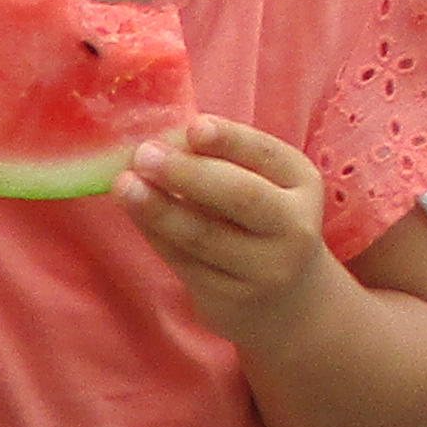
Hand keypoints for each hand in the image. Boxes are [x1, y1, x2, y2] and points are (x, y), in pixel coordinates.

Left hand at [114, 115, 334, 347]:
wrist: (286, 299)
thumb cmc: (260, 219)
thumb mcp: (263, 183)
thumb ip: (224, 160)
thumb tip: (164, 138)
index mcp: (301, 183)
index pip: (267, 155)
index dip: (230, 140)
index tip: (193, 127)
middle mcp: (292, 227)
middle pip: (241, 197)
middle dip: (188, 174)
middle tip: (144, 154)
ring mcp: (264, 268)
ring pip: (204, 235)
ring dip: (159, 209)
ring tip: (124, 185)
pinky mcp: (229, 298)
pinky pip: (184, 260)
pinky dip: (155, 233)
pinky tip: (133, 211)